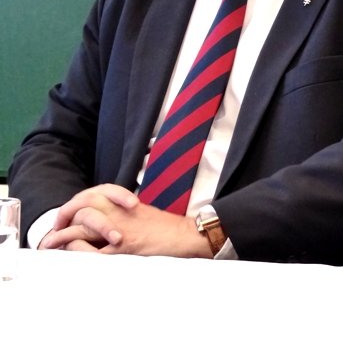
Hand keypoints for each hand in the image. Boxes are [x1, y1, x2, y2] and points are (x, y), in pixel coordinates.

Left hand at [38, 184, 210, 257]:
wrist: (182, 235)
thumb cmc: (162, 227)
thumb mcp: (138, 215)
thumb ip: (119, 214)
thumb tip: (100, 223)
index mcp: (122, 202)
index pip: (92, 195)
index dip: (75, 204)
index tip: (65, 217)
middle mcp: (119, 211)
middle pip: (84, 204)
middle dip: (65, 214)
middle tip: (55, 228)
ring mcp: (121, 228)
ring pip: (85, 225)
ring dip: (65, 235)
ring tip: (52, 244)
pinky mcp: (125, 247)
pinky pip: (95, 250)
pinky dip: (80, 253)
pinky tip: (72, 257)